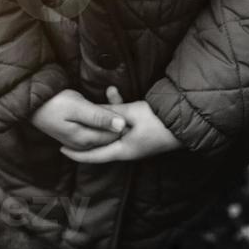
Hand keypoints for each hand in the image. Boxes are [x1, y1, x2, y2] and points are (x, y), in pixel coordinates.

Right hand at [30, 89, 128, 150]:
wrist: (31, 103)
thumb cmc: (53, 103)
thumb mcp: (78, 107)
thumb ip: (100, 117)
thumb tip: (122, 126)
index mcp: (87, 140)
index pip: (116, 136)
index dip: (123, 119)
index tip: (121, 99)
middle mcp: (85, 145)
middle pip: (111, 134)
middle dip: (118, 116)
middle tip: (115, 93)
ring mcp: (80, 141)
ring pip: (104, 131)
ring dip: (110, 115)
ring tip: (111, 94)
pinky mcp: (76, 134)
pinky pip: (96, 128)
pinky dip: (102, 116)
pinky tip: (102, 103)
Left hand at [59, 87, 183, 162]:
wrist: (187, 123)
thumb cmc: (159, 122)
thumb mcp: (131, 114)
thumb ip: (111, 113)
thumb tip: (94, 113)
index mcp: (123, 150)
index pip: (94, 156)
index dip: (77, 154)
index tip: (61, 149)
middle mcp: (128, 150)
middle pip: (103, 141)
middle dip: (92, 128)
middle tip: (77, 122)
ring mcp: (137, 143)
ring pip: (115, 130)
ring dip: (110, 114)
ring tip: (110, 92)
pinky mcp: (144, 135)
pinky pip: (126, 126)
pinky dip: (121, 113)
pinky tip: (119, 96)